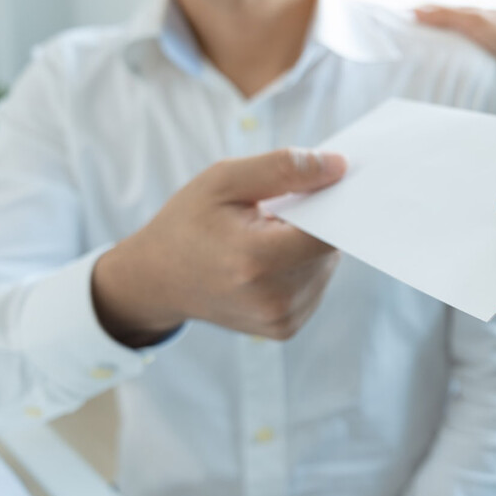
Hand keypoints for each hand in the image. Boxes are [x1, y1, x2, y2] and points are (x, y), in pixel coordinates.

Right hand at [92, 148, 346, 346]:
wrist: (156, 280)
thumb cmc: (189, 223)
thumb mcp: (225, 180)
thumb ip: (284, 168)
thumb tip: (339, 167)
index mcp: (256, 260)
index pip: (328, 229)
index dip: (332, 203)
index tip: (326, 184)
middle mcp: (274, 299)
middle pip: (329, 248)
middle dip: (314, 222)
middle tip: (276, 210)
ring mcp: (281, 320)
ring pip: (326, 266)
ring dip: (308, 246)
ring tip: (266, 236)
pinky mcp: (285, 329)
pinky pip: (316, 285)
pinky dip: (302, 267)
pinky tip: (269, 260)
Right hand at [414, 5, 495, 82]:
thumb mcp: (474, 23)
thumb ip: (447, 16)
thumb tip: (416, 10)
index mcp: (484, 14)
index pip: (449, 10)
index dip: (428, 12)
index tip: (407, 17)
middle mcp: (490, 28)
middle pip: (457, 26)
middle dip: (437, 28)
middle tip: (414, 37)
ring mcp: (495, 46)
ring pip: (466, 43)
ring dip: (450, 47)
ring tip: (430, 56)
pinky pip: (475, 60)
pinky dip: (462, 61)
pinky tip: (456, 69)